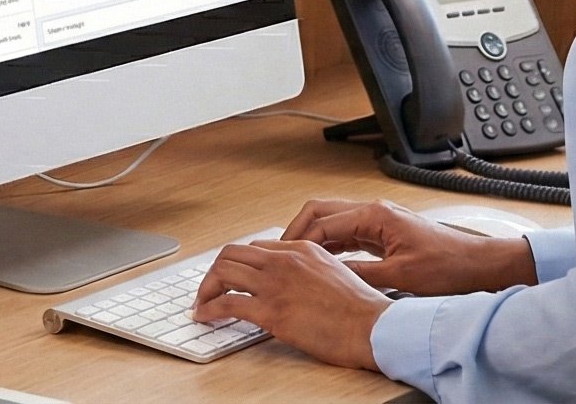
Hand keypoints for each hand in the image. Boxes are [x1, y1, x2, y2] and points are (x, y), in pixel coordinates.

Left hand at [192, 238, 390, 370]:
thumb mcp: (333, 273)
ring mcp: (276, 284)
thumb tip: (293, 285)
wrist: (373, 327)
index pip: (255, 248)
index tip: (231, 278)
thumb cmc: (361, 309)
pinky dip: (209, 309)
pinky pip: (227, 304)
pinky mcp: (271, 311)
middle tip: (209, 288)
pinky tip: (205, 316)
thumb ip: (308, 271)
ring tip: (202, 303)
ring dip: (206, 288)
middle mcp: (284, 260)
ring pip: (223, 272)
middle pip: (232, 253)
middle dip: (215, 271)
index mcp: (301, 249)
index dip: (238, 263)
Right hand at [279, 198, 538, 296]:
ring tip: (294, 258)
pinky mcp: (384, 233)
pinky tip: (322, 262)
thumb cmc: (449, 266)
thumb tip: (327, 276)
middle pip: (321, 211)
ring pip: (332, 221)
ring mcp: (379, 221)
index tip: (281, 256)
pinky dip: (330, 244)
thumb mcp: (401, 277)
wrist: (480, 265)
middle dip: (297, 230)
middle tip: (279, 253)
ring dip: (312, 237)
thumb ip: (360, 273)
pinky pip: (347, 233)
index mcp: (375, 215)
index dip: (298, 240)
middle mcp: (374, 211)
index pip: (321, 221)